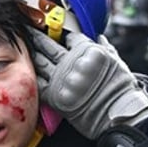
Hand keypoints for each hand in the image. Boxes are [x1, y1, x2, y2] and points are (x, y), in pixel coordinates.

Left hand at [29, 28, 147, 139]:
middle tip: (29, 31)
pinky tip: (29, 71)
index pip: (70, 37)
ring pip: (40, 61)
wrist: (117, 115)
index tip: (60, 34)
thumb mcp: (116, 61)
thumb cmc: (120, 89)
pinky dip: (34, 76)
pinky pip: (39, 83)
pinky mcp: (55, 96)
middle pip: (49, 46)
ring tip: (26, 48)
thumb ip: (105, 47)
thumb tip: (99, 38)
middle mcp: (73, 63)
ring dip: (32, 54)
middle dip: (38, 37)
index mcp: (88, 51)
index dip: (65, 36)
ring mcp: (62, 80)